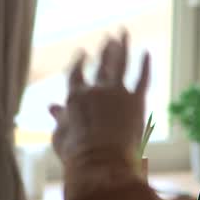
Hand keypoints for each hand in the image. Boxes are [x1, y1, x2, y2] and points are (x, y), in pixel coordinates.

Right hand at [49, 31, 149, 166]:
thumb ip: (59, 119)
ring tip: (124, 36)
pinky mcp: (136, 102)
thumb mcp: (61, 137)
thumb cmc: (78, 157)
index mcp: (75, 97)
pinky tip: (147, 53)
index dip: (80, 62)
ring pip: (120, 64)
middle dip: (106, 50)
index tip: (83, 53)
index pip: (77, 73)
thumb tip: (52, 107)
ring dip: (123, 48)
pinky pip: (143, 79)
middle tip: (111, 38)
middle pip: (101, 64)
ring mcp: (117, 93)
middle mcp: (96, 90)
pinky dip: (145, 65)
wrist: (102, 163)